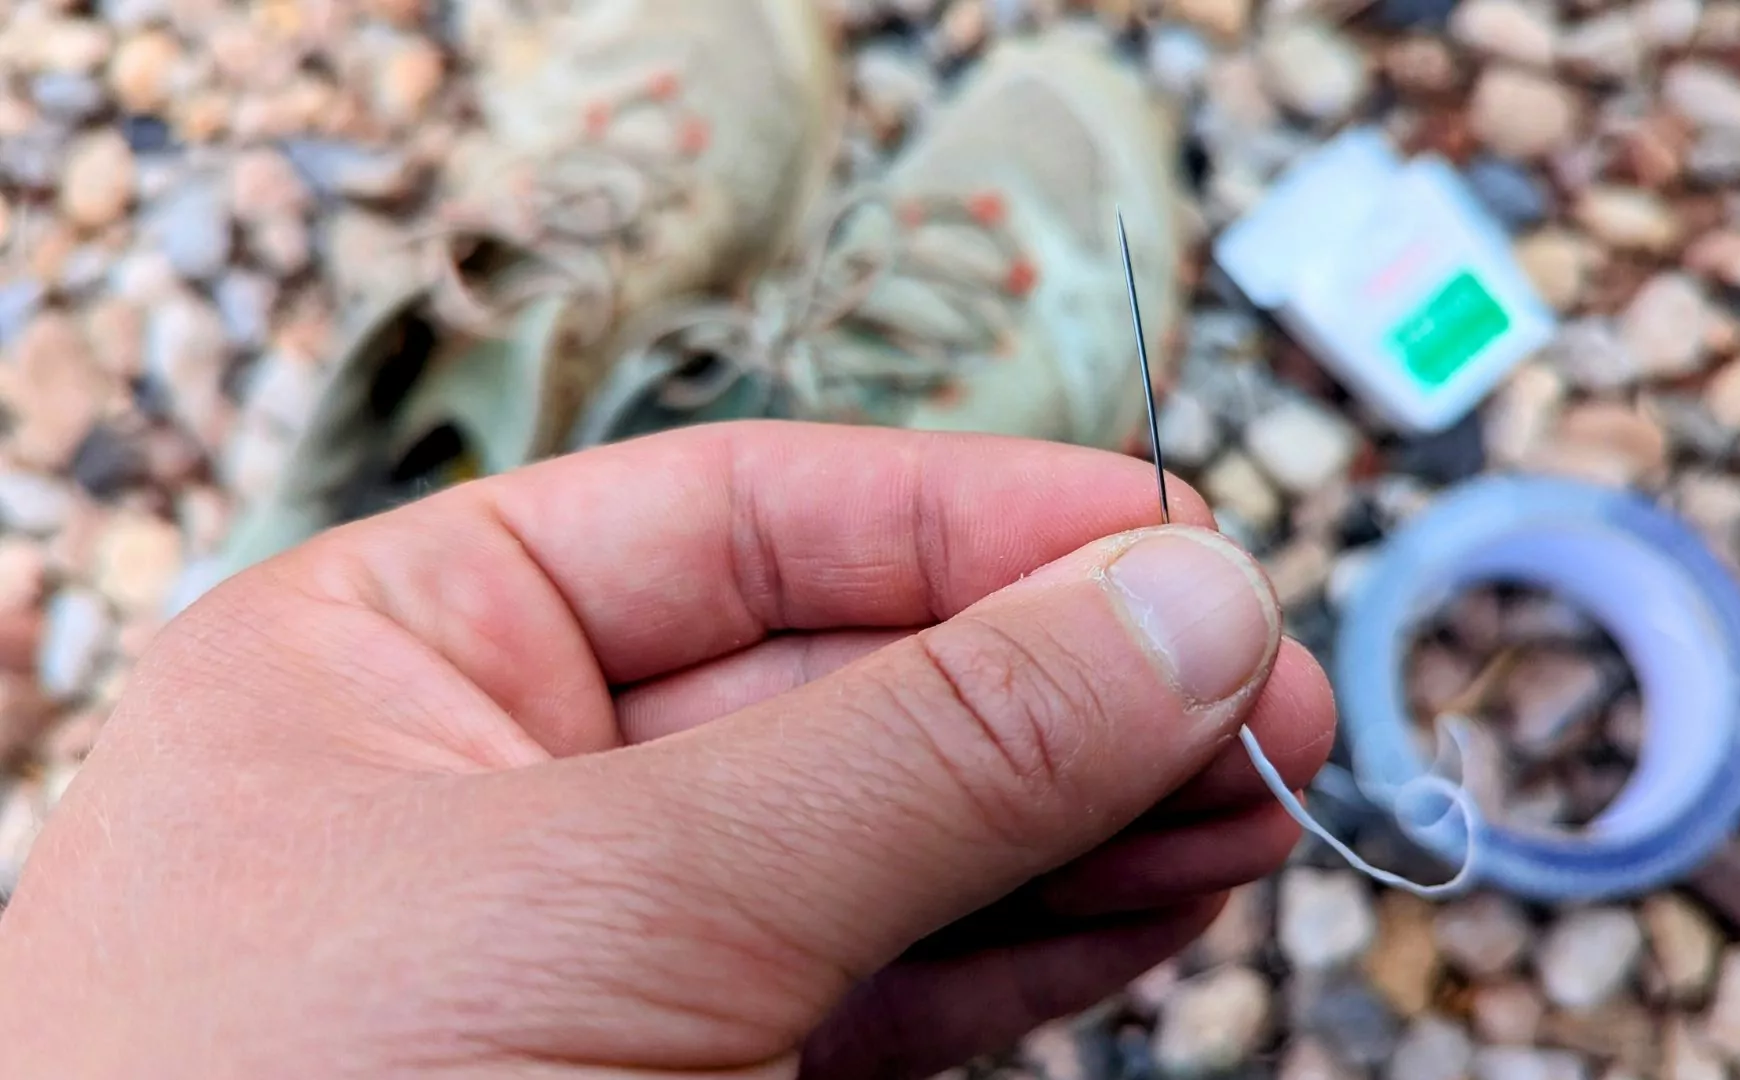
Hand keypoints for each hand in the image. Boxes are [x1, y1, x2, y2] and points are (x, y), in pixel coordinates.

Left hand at [0, 422, 1332, 1079]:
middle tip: (1258, 684)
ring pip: (894, 841)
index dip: (974, 513)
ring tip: (1251, 792)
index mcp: (398, 658)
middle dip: (1062, 682)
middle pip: (843, 677)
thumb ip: (920, 746)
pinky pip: (893, 987)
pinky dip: (1035, 945)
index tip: (1174, 534)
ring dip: (1086, 816)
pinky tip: (1154, 894)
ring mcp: (607, 955)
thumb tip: (1178, 602)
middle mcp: (506, 788)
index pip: (737, 519)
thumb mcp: (624, 899)